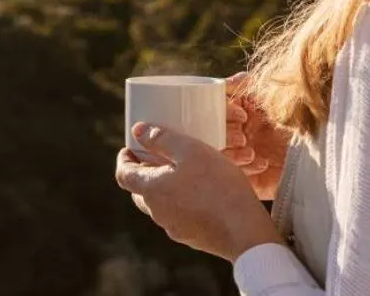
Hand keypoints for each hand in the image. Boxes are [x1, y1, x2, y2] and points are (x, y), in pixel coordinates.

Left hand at [114, 122, 281, 262]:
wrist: (245, 231)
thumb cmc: (218, 186)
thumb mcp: (191, 151)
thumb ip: (163, 139)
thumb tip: (138, 131)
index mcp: (152, 190)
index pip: (124, 175)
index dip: (124, 159)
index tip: (129, 148)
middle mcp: (158, 212)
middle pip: (139, 191)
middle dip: (143, 173)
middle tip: (156, 157)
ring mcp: (174, 228)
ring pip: (160, 205)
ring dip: (164, 188)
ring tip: (182, 172)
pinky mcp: (192, 238)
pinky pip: (179, 216)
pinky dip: (181, 202)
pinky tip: (201, 193)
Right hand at [223, 71, 289, 200]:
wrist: (325, 145)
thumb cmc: (301, 113)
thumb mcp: (274, 92)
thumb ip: (247, 83)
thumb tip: (226, 84)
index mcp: (240, 114)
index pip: (216, 113)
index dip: (225, 113)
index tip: (242, 116)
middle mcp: (240, 135)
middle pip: (215, 136)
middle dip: (226, 136)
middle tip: (243, 136)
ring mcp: (245, 158)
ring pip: (222, 158)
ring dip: (233, 154)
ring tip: (251, 152)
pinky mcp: (254, 180)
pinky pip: (238, 178)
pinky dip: (246, 171)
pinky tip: (261, 163)